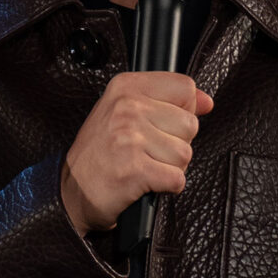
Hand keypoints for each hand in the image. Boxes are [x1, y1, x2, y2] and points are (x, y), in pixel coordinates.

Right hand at [61, 72, 213, 236]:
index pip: (185, 88)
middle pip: (190, 124)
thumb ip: (167, 101)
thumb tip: (206, 102)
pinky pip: (177, 179)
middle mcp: (127, 107)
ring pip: (185, 154)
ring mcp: (130, 137)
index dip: (183, 110)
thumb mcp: (124, 112)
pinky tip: (146, 182)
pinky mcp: (134, 169)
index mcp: (126, 87)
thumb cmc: (99, 152)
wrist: (71, 190)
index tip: (164, 124)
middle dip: (175, 144)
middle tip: (148, 151)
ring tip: (145, 166)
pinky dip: (167, 187)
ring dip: (170, 167)